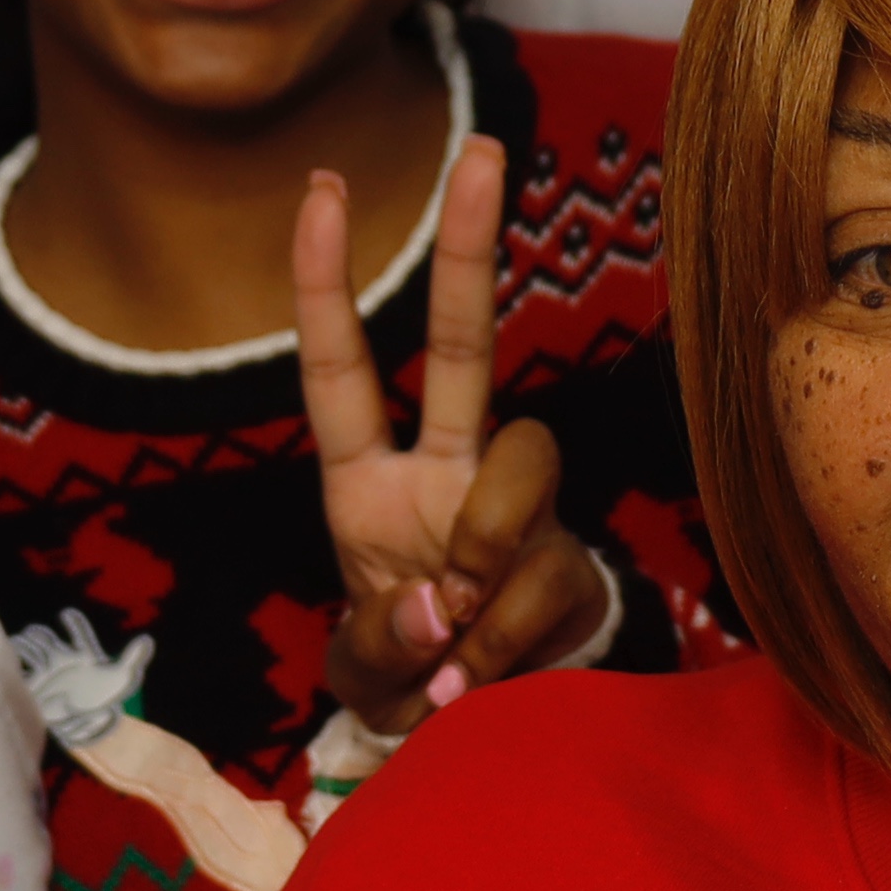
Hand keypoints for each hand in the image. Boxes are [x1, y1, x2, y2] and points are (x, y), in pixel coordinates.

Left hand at [290, 142, 596, 733]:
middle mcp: (447, 472)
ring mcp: (516, 509)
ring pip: (523, 459)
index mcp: (369, 482)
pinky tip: (482, 681)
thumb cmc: (407, 679)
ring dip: (483, 548)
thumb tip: (443, 600)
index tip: (321, 186)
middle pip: (465, 343)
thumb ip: (379, 643)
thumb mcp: (358, 675)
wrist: (487, 741)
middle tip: (482, 149)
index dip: (325, 282)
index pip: (342, 369)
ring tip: (454, 647)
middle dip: (468, 245)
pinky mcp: (570, 561)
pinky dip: (505, 637)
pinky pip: (543, 573)